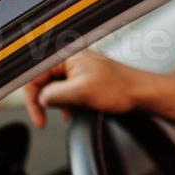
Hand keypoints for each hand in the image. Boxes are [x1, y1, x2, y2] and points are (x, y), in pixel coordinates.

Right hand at [22, 51, 147, 127]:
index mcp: (66, 55)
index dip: (33, 100)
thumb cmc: (119, 89)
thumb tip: (40, 99)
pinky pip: (65, 90)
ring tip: (72, 111)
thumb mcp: (80, 93)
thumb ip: (54, 95)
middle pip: (42, 82)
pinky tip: (75, 111)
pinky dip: (67, 103)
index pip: (34, 76)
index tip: (39, 119)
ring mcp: (76, 67)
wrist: (141, 93)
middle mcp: (69, 58)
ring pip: (54, 88)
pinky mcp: (83, 77)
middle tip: (52, 118)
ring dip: (58, 104)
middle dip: (47, 102)